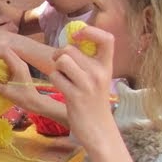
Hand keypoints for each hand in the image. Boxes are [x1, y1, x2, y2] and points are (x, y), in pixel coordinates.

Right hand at [0, 46, 44, 111]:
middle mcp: (20, 62)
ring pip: (8, 51)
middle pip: (6, 49)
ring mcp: (21, 64)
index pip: (4, 53)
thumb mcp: (4, 92)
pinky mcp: (20, 66)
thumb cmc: (21, 98)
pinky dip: (0, 56)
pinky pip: (9, 57)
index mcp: (18, 67)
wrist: (34, 101)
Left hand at [48, 25, 116, 146]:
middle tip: (59, 66)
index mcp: (107, 67)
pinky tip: (62, 89)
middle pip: (70, 49)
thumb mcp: (98, 80)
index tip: (77, 36)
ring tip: (62, 78)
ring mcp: (87, 84)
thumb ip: (88, 63)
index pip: (107, 38)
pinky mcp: (75, 96)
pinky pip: (55, 76)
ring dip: (55, 68)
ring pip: (61, 60)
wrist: (99, 130)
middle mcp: (99, 73)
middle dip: (59, 55)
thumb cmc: (94, 103)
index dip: (90, 31)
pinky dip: (54, 81)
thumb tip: (70, 43)